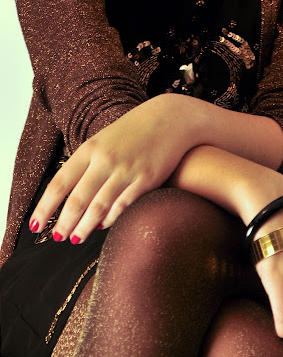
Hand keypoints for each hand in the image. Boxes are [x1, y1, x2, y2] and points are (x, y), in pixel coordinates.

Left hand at [29, 97, 193, 242]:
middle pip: (77, 200)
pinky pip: (123, 206)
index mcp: (91, 148)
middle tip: (57, 237)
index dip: (45, 208)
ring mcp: (127, 170)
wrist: (172, 118)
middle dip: (63, 223)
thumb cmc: (135, 130)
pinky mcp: (147, 180)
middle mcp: (107, 160)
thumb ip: (87, 162)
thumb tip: (68, 193)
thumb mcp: (105, 139)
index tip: (35, 225)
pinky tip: (102, 225)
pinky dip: (110, 219)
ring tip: (75, 238)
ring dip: (84, 227)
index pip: (60, 183)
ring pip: (99, 208)